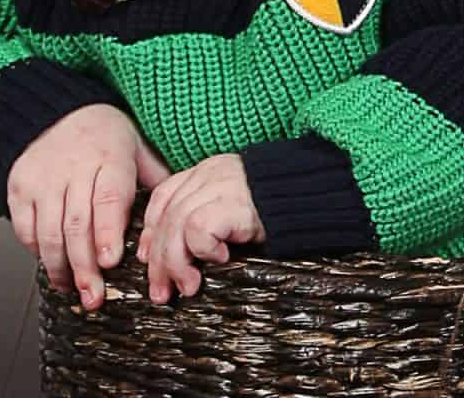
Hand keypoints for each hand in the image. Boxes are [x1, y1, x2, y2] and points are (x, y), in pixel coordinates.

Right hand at [7, 103, 169, 310]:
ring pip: (49, 231)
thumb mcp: (136, 147)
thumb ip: (155, 179)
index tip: (111, 261)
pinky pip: (25, 228)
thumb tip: (180, 212)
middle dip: (85, 266)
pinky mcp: (19, 187)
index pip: (108, 197)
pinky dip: (37, 251)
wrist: (55, 112)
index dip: (108, 232)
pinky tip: (52, 265)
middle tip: (94, 295)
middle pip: (78, 223)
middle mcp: (73, 167)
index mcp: (109, 156)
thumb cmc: (104, 136)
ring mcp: (43, 178)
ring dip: (61, 267)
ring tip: (73, 290)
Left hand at [138, 153, 265, 303]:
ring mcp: (220, 186)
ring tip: (187, 286)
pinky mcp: (233, 203)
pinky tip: (220, 260)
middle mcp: (209, 174)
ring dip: (175, 263)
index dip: (150, 231)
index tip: (148, 259)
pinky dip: (202, 249)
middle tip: (161, 291)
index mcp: (207, 171)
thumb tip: (177, 255)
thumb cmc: (278, 205)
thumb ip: (209, 213)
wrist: (315, 190)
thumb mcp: (236, 204)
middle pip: (166, 216)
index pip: (163, 197)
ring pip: (176, 225)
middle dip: (158, 259)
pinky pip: (199, 229)